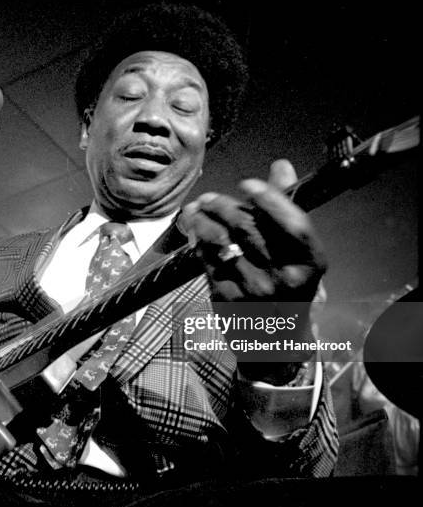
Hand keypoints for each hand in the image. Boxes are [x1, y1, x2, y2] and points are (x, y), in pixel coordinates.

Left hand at [180, 160, 325, 381]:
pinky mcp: (228, 299)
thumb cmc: (288, 285)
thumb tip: (281, 166)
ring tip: (196, 210)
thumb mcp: (297, 252)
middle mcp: (285, 278)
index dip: (269, 198)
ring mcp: (255, 291)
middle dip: (223, 205)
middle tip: (209, 198)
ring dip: (202, 220)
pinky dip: (198, 241)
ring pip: (221, 242)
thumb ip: (285, 208)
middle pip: (248, 228)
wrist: (276, 340)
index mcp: (310, 263)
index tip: (247, 183)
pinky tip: (195, 231)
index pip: (292, 224)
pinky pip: (207, 260)